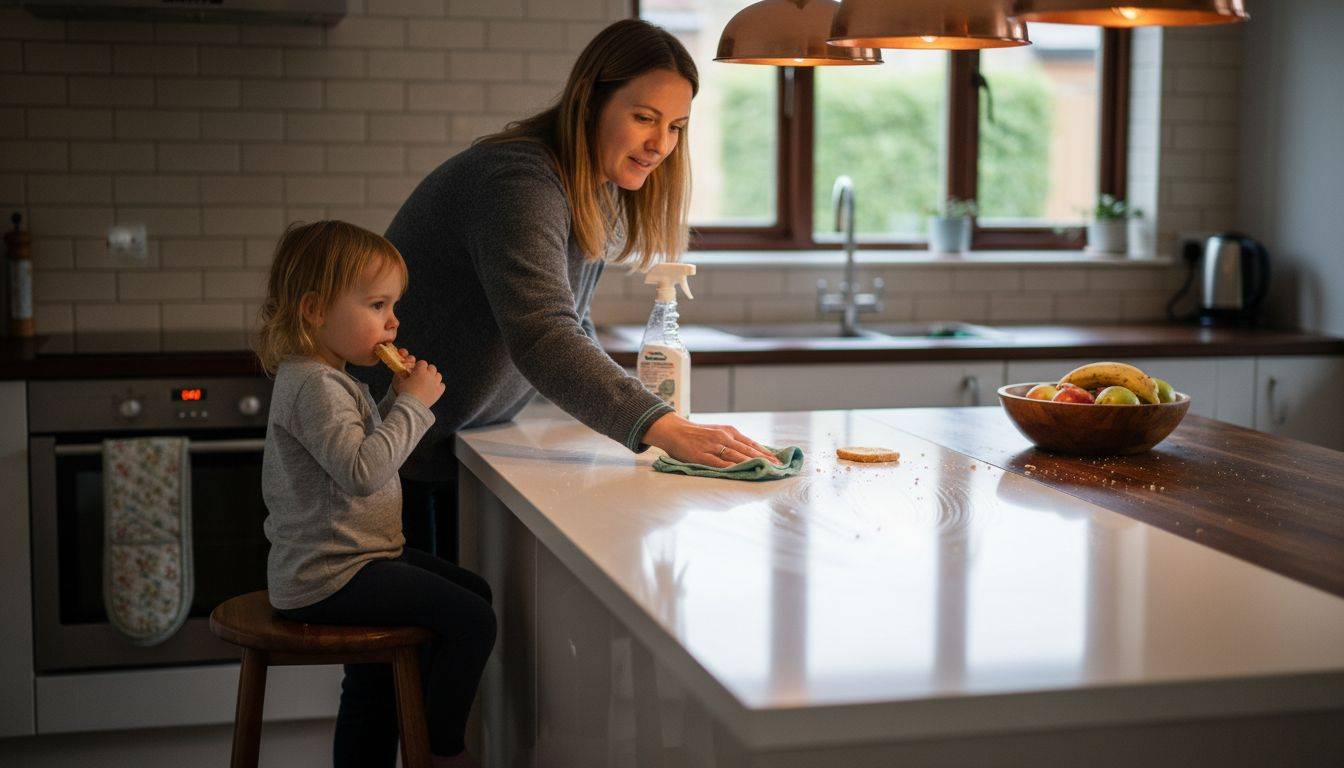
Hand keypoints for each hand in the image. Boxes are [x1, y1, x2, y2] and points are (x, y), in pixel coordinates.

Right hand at [392, 352, 443, 407]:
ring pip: (438, 375)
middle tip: (422, 376)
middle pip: (432, 367)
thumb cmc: (405, 393)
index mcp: (420, 371)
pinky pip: (442, 385)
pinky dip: (438, 386)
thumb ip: (405, 373)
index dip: (419, 366)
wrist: (412, 405)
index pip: (422, 363)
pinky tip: (432, 389)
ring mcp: (435, 383)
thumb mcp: (401, 381)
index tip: (416, 370)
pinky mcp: (439, 391)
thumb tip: (407, 371)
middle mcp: (429, 375)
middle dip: (427, 370)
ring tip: (428, 382)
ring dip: (433, 377)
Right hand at [642, 413, 781, 468]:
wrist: (674, 431)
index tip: (779, 460)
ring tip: (765, 470)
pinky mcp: (702, 456)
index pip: (751, 444)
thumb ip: (733, 442)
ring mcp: (713, 447)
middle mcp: (723, 438)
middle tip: (778, 467)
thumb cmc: (697, 434)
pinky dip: (732, 468)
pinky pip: (719, 463)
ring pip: (737, 456)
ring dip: (752, 464)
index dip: (766, 452)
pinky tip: (742, 472)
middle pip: (748, 450)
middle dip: (764, 459)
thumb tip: (752, 452)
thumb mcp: (718, 433)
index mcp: (729, 431)